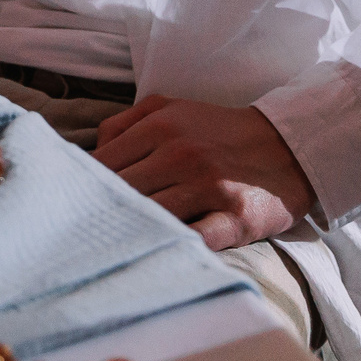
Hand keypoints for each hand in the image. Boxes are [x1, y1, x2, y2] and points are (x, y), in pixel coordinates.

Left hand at [92, 97, 316, 251]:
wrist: (288, 145)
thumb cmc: (217, 131)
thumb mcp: (168, 108)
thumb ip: (123, 124)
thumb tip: (88, 154)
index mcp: (159, 127)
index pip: (102, 165)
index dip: (82, 187)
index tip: (72, 204)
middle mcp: (180, 154)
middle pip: (122, 192)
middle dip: (102, 212)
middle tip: (84, 232)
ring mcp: (209, 186)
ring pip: (152, 216)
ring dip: (133, 231)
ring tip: (114, 247)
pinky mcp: (236, 217)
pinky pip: (197, 238)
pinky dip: (175, 246)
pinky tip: (159, 252)